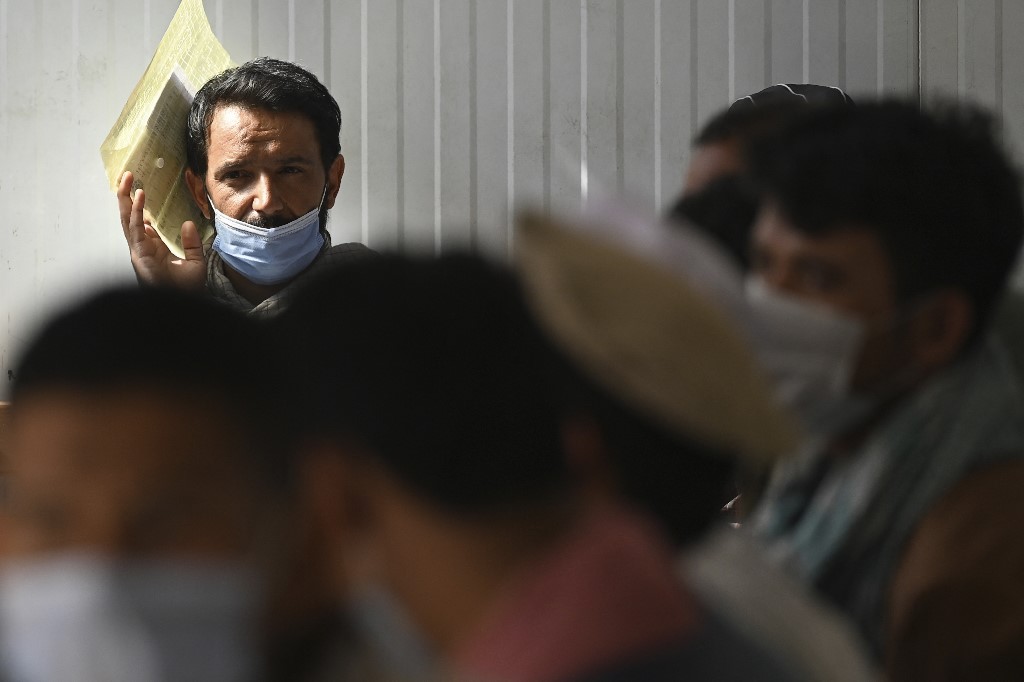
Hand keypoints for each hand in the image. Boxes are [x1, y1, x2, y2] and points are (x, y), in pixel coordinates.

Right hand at [117, 171, 206, 291]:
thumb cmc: (187, 291)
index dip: (139, 207)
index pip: (142, 224)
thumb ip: (192, 243)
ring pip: (128, 219)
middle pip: (130, 218)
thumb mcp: (195, 262)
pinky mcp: (139, 254)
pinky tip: (139, 197)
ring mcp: (139, 251)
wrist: (184, 306)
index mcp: (153, 249)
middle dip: (127, 196)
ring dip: (126, 198)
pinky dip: (137, 212)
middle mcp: (143, 248)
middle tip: (127, 176)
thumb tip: (189, 223)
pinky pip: (136, 228)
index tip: (140, 191)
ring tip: (128, 178)